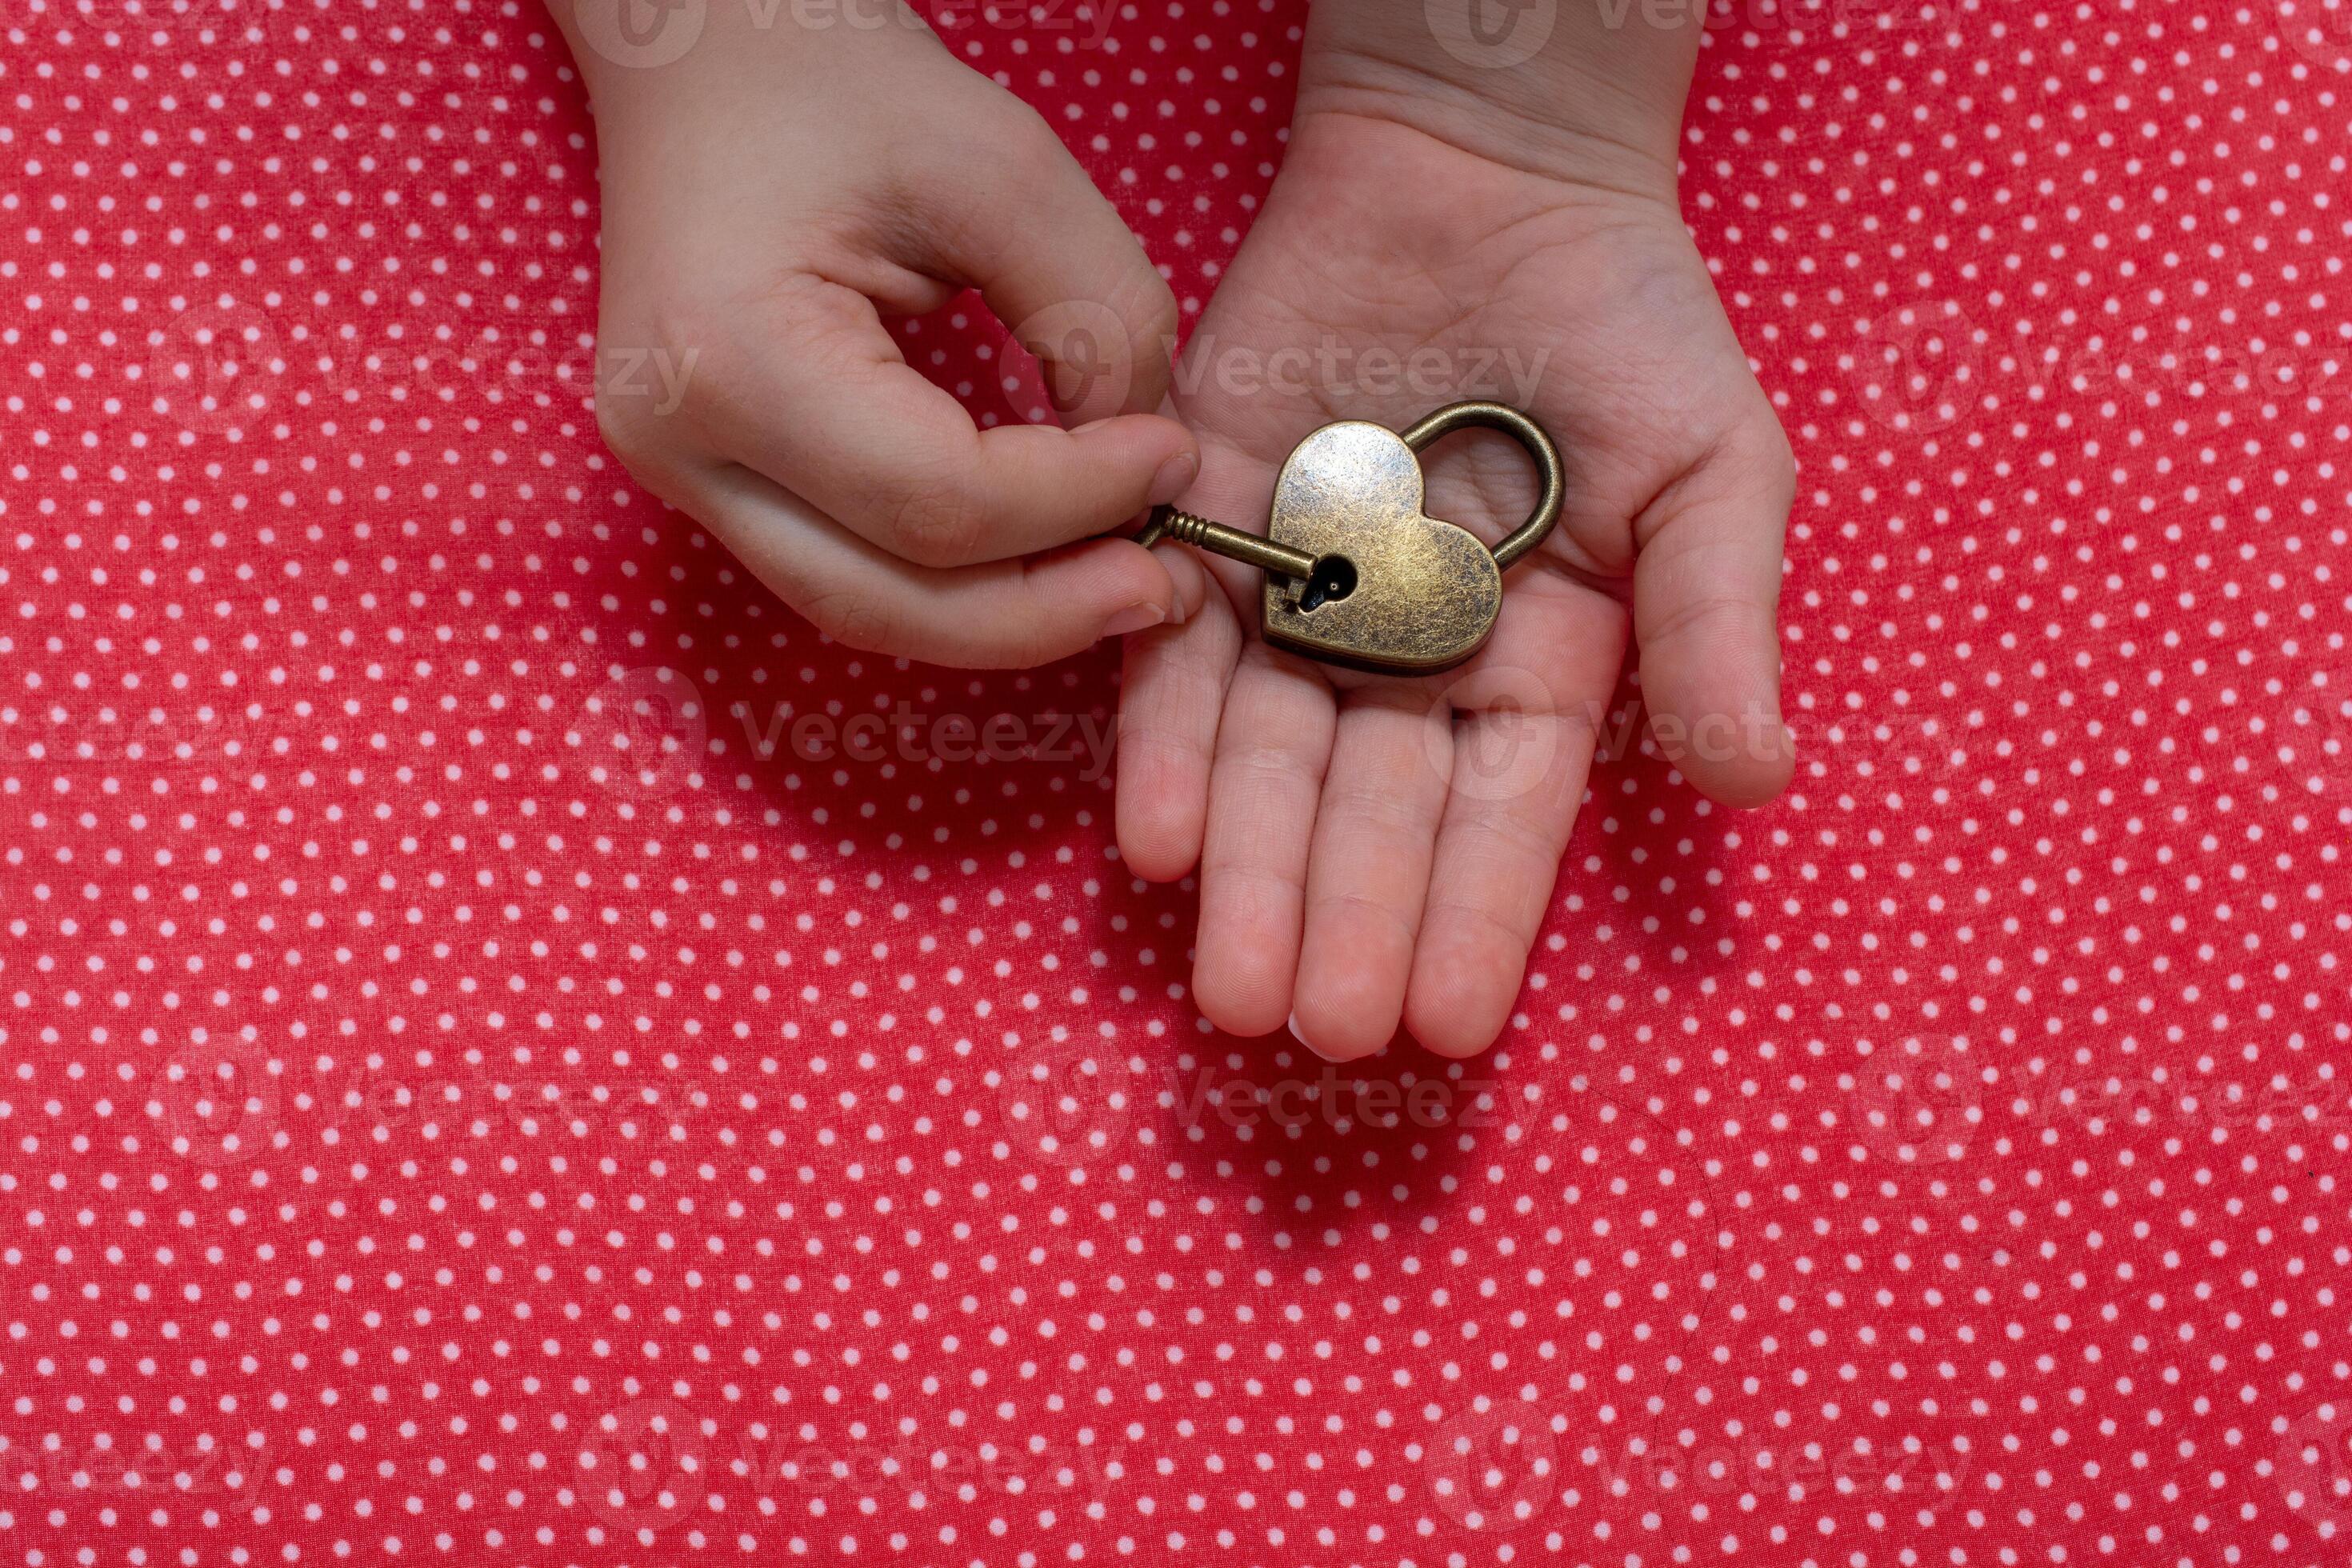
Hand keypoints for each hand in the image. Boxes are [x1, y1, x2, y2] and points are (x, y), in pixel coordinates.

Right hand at [551, 3, 1196, 665]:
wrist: (704, 57)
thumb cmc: (835, 86)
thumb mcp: (1001, 166)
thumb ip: (1095, 312)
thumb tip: (1144, 458)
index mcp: (728, 357)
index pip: (937, 501)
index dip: (1076, 502)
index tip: (1174, 459)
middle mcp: (679, 444)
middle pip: (889, 601)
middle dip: (1044, 610)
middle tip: (1165, 584)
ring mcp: (682, 476)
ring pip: (865, 612)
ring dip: (1007, 617)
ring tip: (1122, 582)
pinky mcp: (712, 482)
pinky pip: (850, 573)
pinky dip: (958, 585)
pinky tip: (1047, 560)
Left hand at [1120, 94, 1793, 1058]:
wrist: (1483, 174)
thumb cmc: (1623, 323)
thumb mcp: (1712, 471)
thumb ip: (1716, 621)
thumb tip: (1755, 778)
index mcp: (1536, 666)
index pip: (1502, 817)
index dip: (1477, 918)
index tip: (1448, 1026)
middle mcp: (1409, 660)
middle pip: (1373, 816)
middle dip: (1344, 924)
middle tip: (1311, 1034)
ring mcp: (1303, 603)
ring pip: (1268, 762)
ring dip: (1246, 873)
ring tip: (1226, 988)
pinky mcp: (1210, 530)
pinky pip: (1179, 654)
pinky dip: (1164, 740)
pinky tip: (1153, 837)